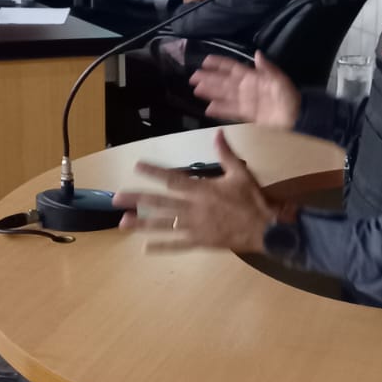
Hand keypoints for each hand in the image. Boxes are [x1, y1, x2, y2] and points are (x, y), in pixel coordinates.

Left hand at [112, 131, 272, 251]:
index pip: (173, 179)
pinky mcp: (200, 241)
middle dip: (137, 200)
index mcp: (202, 190)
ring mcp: (195, 227)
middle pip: (160, 203)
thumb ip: (226, 154)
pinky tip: (146, 248)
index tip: (138, 166)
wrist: (266, 229)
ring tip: (122, 223)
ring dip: (142, 224)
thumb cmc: (252, 200)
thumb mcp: (241, 173)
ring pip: (164, 225)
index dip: (155, 172)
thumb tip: (218, 133)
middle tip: (116, 198)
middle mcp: (193, 208)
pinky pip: (178, 245)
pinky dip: (162, 247)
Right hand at [190, 51, 298, 128]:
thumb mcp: (280, 79)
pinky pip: (230, 111)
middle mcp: (246, 88)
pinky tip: (208, 109)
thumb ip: (267, 68)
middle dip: (209, 78)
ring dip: (210, 92)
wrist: (296, 116)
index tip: (205, 60)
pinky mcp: (247, 114)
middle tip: (193, 77)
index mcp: (253, 77)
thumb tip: (257, 53)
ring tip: (196, 90)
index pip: (232, 68)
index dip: (219, 64)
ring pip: (224, 95)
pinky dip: (220, 110)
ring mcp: (245, 101)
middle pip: (224, 81)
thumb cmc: (289, 96)